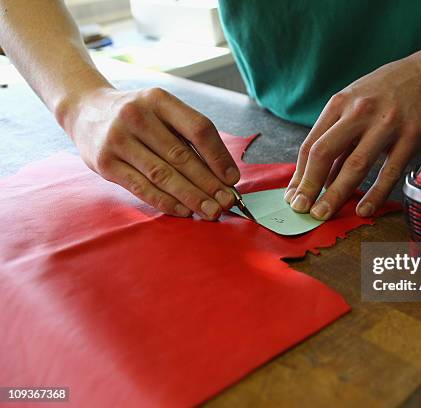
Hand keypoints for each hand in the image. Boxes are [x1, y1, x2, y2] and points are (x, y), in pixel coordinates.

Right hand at [61, 86, 238, 219]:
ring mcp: (118, 140)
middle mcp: (136, 116)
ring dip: (191, 197)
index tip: (232, 178)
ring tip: (210, 210)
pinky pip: (141, 187)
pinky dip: (166, 202)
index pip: (198, 129)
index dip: (219, 157)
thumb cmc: (135, 114)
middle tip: (226, 202)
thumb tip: (222, 172)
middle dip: (209, 184)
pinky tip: (184, 210)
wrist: (84, 109)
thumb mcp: (161, 110)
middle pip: (182, 156)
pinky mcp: (104, 163)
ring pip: (163, 175)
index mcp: (158, 100)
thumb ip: (188, 134)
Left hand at [284, 56, 420, 219]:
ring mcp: (385, 124)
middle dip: (310, 185)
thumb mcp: (352, 104)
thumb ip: (337, 139)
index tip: (293, 196)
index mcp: (339, 104)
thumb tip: (320, 179)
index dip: (299, 174)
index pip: (310, 144)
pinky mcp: (410, 136)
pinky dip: (375, 193)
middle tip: (302, 209)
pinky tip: (364, 210)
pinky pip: (390, 171)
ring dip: (336, 193)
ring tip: (323, 214)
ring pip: (355, 164)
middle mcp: (359, 112)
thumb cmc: (383, 92)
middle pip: (325, 153)